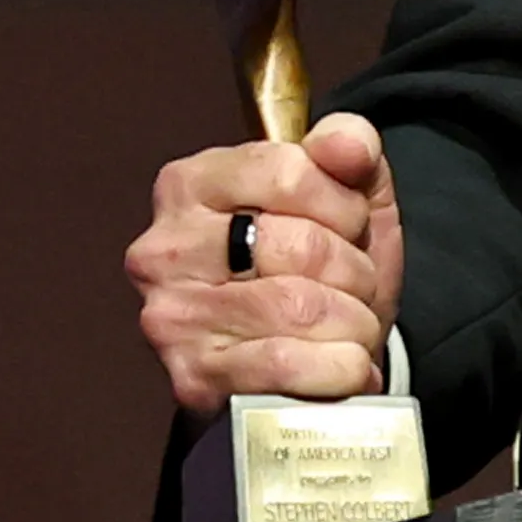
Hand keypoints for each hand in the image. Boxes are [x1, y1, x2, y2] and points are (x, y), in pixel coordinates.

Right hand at [129, 114, 402, 413]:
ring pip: (301, 309)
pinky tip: (345, 367)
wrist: (290, 374)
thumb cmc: (315, 276)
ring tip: (350, 328)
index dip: (344, 205)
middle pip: (301, 246)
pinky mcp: (193, 378)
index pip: (289, 173)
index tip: (349, 226)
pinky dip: (340, 369)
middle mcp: (166, 248)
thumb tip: (347, 142)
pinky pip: (287, 365)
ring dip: (354, 323)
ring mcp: (173, 316)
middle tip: (354, 287)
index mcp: (191, 183)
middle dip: (355, 272)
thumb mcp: (343, 198)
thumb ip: (349, 150)